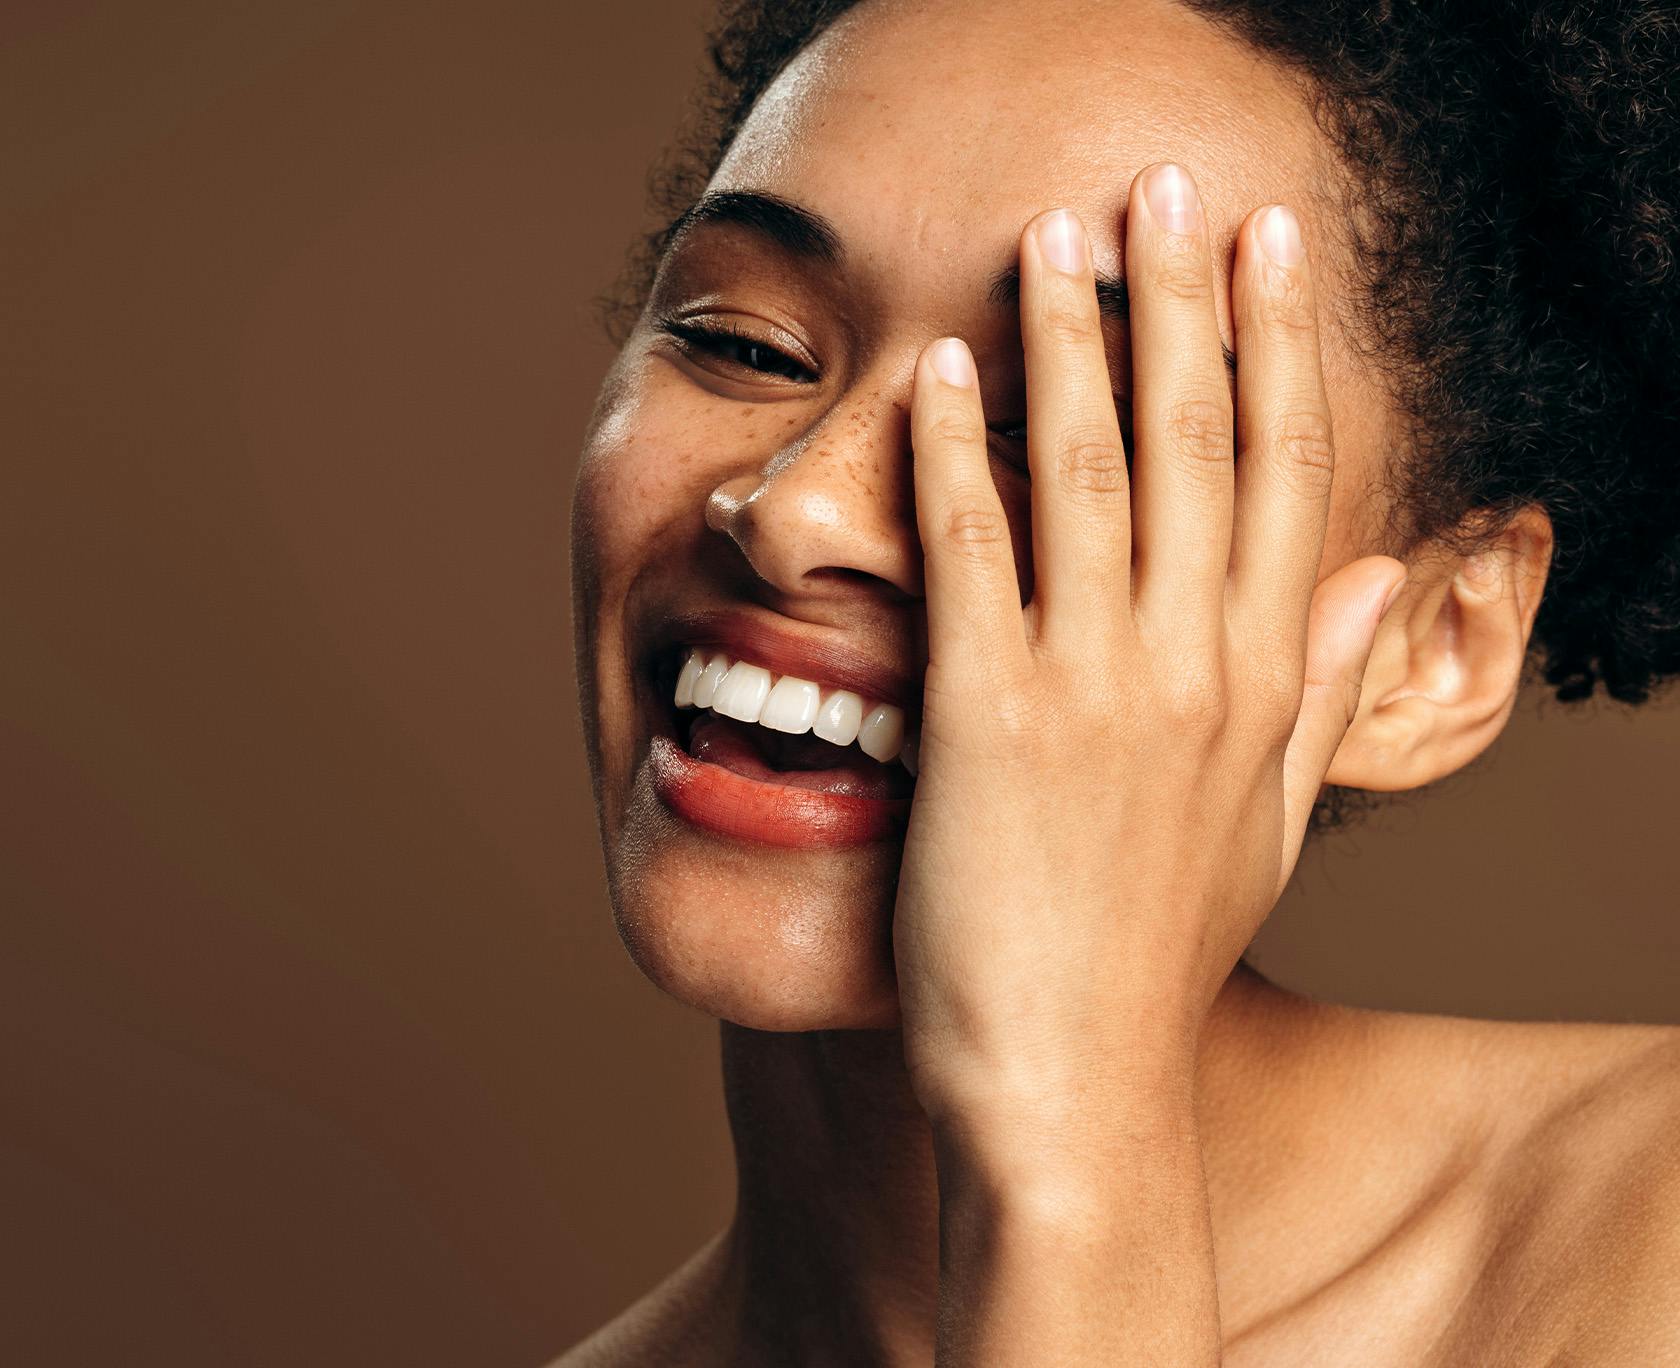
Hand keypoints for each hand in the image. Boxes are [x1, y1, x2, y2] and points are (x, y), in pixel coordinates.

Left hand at [894, 163, 1405, 1148]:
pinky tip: (941, 371)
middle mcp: (1192, 666)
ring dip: (1072, 342)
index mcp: (1264, 682)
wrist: (1072, 1082)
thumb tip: (1385, 577)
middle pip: (1200, 441)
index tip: (1267, 245)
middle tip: (1166, 186)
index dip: (1279, 346)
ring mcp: (1091, 689)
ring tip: (1055, 237)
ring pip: (1093, 473)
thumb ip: (1327, 692)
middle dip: (1182, 299)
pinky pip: (971, 558)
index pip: (1288, 473)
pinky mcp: (985, 723)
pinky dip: (958, 455)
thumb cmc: (1162, 954)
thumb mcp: (1272, 822)